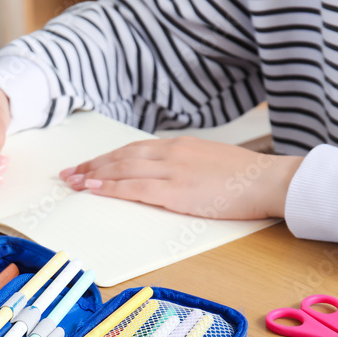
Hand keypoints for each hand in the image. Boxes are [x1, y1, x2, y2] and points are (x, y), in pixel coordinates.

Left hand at [59, 136, 303, 219]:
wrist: (268, 180)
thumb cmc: (246, 178)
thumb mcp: (211, 162)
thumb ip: (186, 166)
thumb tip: (169, 176)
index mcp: (180, 146)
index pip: (133, 149)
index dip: (107, 158)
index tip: (89, 165)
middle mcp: (171, 153)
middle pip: (121, 156)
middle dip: (92, 165)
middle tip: (69, 173)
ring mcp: (172, 171)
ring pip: (123, 169)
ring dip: (94, 175)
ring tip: (73, 182)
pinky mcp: (176, 191)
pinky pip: (135, 187)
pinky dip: (112, 187)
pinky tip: (95, 188)